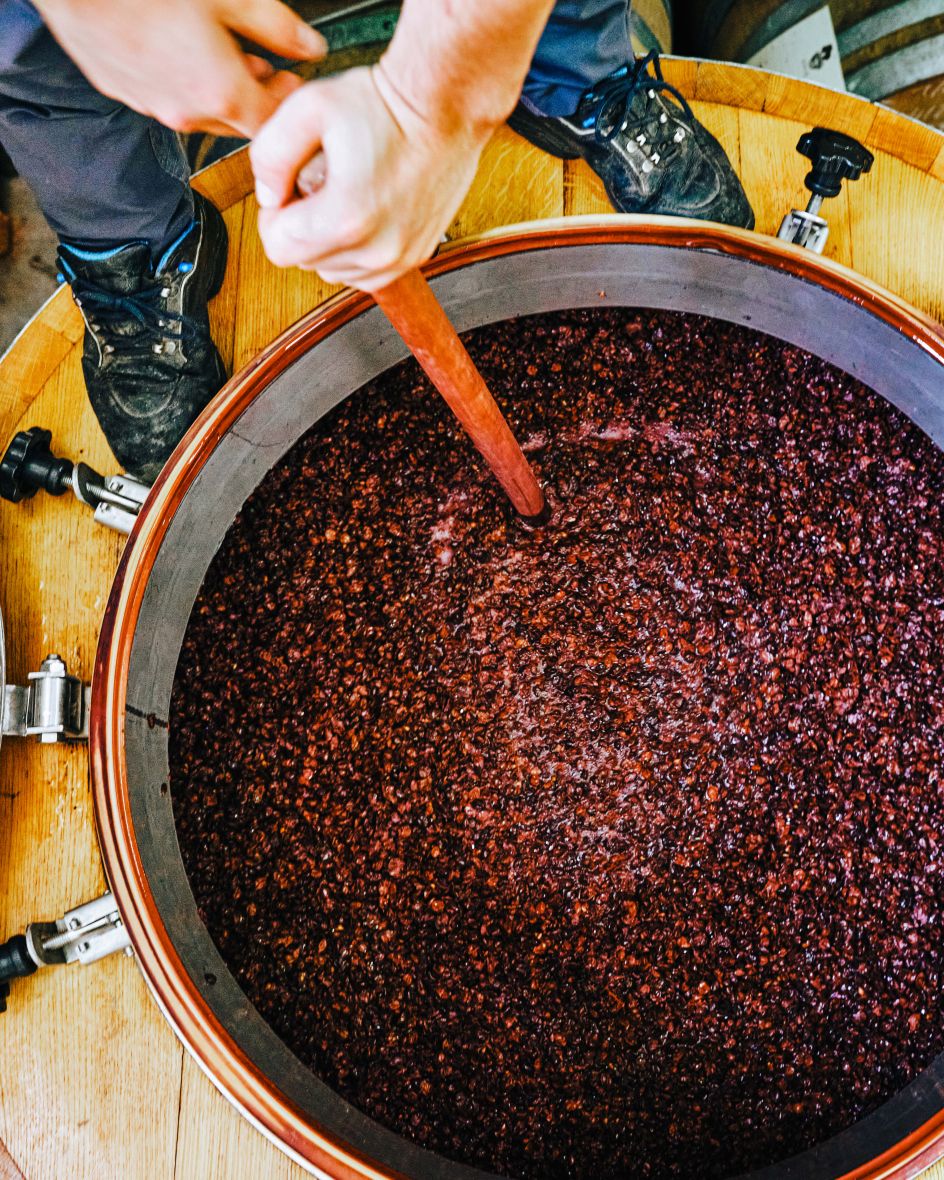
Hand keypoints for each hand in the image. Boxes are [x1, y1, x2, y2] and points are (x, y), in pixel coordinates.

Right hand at [34, 0, 326, 136]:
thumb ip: (278, 27)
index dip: (289, 108)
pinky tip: (181, 48)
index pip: (272, 126)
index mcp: (220, 94)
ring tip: (224, 51)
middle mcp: (187, 111)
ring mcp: (152, 105)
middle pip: (238, 123)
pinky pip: (165, 96)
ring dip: (220, 89)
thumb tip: (310, 46)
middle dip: (258, 98)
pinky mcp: (123, 91)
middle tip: (268, 68)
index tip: (294, 84)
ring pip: (200, 111)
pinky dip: (183, 81)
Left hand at [249, 65, 492, 290]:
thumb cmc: (383, 105)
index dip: (274, 215)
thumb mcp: (309, 108)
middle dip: (301, 226)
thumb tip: (266, 196)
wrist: (445, 109)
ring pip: (334, 270)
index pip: (278, 248)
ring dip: (328, 240)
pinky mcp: (415, 257)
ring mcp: (399, 259)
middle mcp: (376, 251)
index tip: (291, 186)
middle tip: (320, 184)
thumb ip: (269, 155)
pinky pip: (365, 272)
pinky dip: (356, 248)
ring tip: (345, 195)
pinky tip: (365, 211)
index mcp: (345, 220)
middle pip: (305, 261)